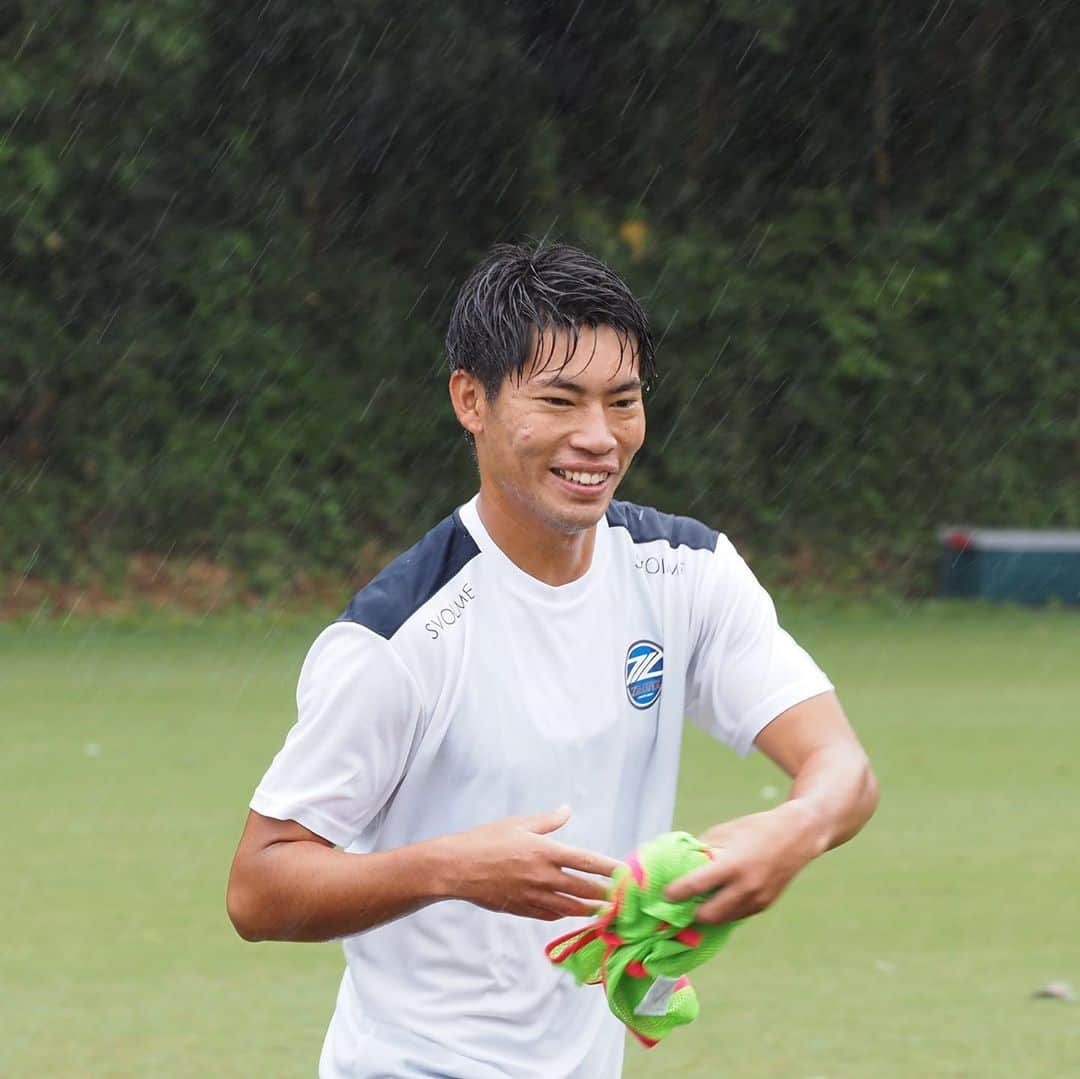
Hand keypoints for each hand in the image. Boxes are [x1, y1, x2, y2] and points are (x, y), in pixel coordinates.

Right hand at [439, 805, 622, 921]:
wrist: (457, 868)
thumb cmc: (486, 840)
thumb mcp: (518, 824)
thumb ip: (547, 821)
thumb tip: (567, 810)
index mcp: (545, 852)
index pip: (587, 862)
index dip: (609, 869)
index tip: (626, 874)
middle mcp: (544, 877)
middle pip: (584, 890)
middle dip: (606, 895)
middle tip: (622, 898)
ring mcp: (533, 896)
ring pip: (570, 908)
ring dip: (590, 910)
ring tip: (604, 910)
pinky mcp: (521, 910)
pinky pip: (550, 915)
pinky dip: (564, 914)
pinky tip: (570, 912)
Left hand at [664, 801, 822, 924]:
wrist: (796, 836)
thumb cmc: (754, 829)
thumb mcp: (724, 832)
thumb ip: (703, 851)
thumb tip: (679, 864)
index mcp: (733, 865)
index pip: (696, 886)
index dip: (676, 893)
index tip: (664, 895)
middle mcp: (746, 887)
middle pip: (707, 915)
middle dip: (690, 913)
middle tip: (678, 906)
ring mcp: (757, 900)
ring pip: (722, 919)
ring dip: (707, 915)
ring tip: (694, 904)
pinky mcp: (764, 906)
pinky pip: (736, 915)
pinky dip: (724, 910)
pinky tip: (717, 900)